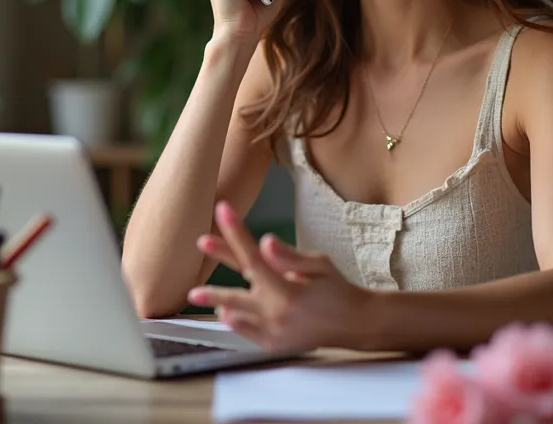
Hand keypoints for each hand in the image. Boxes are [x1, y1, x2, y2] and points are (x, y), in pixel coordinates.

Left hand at [187, 202, 373, 352]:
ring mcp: (273, 333)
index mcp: (287, 291)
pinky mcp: (274, 344)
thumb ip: (289, 256)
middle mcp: (276, 314)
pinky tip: (225, 313)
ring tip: (197, 294)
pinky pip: (247, 332)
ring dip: (218, 301)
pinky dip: (235, 322)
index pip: (252, 257)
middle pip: (235, 289)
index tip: (222, 209)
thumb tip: (265, 243)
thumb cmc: (338, 289)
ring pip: (236, 313)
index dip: (235, 231)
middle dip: (217, 266)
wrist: (355, 324)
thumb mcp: (319, 265)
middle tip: (200, 245)